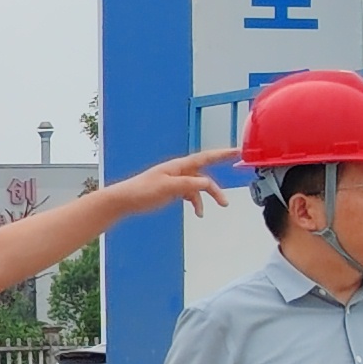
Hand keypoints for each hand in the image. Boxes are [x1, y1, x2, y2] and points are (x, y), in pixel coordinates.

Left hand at [115, 149, 234, 216]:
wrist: (124, 199)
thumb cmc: (142, 190)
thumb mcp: (167, 187)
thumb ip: (188, 185)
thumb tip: (207, 183)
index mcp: (179, 166)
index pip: (206, 157)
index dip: (223, 154)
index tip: (238, 151)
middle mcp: (180, 171)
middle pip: (205, 177)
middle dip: (216, 189)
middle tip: (225, 201)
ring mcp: (176, 180)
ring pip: (198, 187)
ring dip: (205, 199)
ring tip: (208, 211)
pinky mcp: (172, 190)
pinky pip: (190, 194)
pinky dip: (195, 202)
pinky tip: (197, 212)